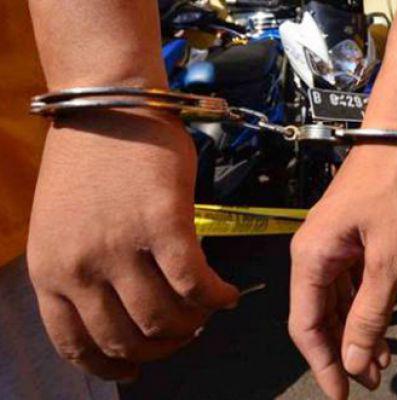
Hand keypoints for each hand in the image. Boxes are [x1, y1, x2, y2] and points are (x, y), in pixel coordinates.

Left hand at [27, 110, 238, 379]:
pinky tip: (227, 295)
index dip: (112, 367)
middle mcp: (80, 267)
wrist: (107, 105)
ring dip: (193, 326)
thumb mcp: (64, 226)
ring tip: (205, 313)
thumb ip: (83, 270)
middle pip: (129, 340)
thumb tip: (124, 309)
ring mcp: (121, 247)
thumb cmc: (89, 162)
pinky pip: (196, 285)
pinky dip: (217, 298)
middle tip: (185, 336)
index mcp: (48, 270)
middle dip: (162, 349)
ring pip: (165, 320)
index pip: (76, 345)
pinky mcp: (164, 225)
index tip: (135, 370)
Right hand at [289, 143, 396, 398]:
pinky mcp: (345, 241)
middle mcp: (311, 255)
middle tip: (366, 381)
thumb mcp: (388, 259)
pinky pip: (348, 285)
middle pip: (318, 318)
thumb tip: (355, 360)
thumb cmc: (392, 189)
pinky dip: (363, 309)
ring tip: (380, 363)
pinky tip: (381, 329)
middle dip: (342, 352)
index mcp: (311, 259)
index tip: (340, 394)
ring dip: (356, 334)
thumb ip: (370, 313)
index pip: (306, 326)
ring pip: (335, 304)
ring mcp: (328, 247)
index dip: (323, 364)